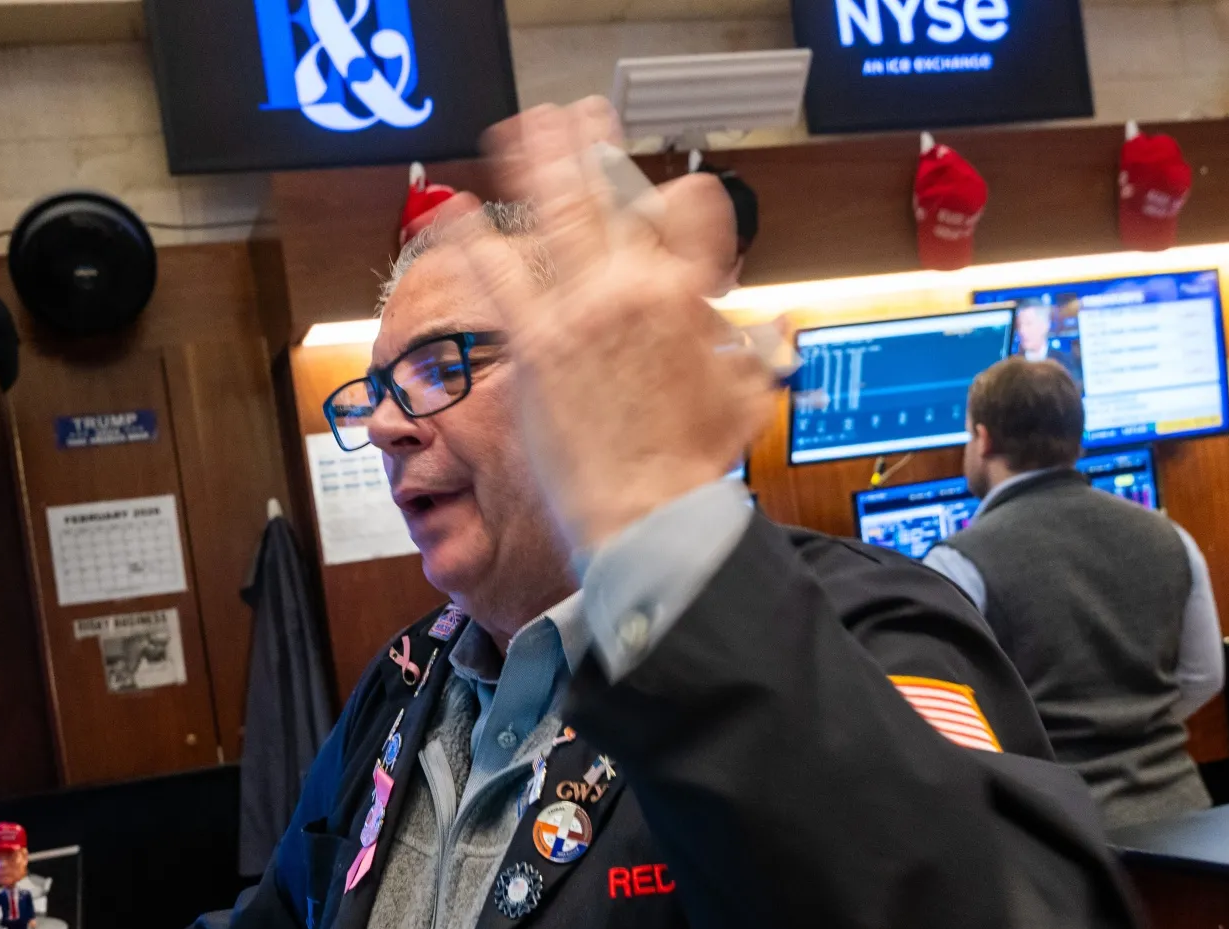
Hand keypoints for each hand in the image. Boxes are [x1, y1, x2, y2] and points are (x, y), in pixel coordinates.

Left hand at [471, 99, 773, 552]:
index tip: (666, 194)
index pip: (689, 212)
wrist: (649, 510)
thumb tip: (773, 330)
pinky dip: (474, 238)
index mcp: (691, 293)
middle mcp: (635, 289)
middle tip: (580, 119)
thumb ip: (755, 351)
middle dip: (595, 148)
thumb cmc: (692, 466)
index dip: (677, 197)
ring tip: (521, 129)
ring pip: (555, 214)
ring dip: (537, 162)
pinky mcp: (535, 342)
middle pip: (614, 194)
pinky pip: (497, 276)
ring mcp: (581, 310)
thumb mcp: (745, 396)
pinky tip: (455, 211)